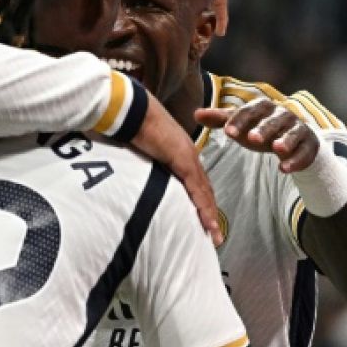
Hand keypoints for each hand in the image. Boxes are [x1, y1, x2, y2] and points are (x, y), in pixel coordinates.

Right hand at [130, 94, 222, 245]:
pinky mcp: (183, 161)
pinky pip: (196, 190)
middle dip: (210, 213)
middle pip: (204, 190)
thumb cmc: (132, 124)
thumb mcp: (141, 149)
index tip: (205, 219)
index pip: (195, 182)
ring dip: (210, 217)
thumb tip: (135, 175)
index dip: (201, 201)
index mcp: (181, 152)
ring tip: (215, 237)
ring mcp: (188, 158)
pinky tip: (208, 224)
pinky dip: (203, 209)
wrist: (133, 109)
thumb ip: (145, 162)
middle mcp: (189, 155)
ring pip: (204, 193)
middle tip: (215, 235)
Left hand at [194, 99, 318, 173]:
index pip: (251, 110)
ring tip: (276, 149)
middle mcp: (283, 115)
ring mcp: (298, 129)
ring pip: (293, 133)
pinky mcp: (309, 145)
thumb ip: (221, 120)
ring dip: (285, 141)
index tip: (227, 133)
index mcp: (264, 107)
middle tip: (251, 139)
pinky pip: (304, 151)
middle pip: (273, 120)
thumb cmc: (261, 130)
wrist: (291, 142)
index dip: (239, 120)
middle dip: (263, 128)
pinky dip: (296, 160)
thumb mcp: (241, 125)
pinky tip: (284, 169)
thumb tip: (196, 113)